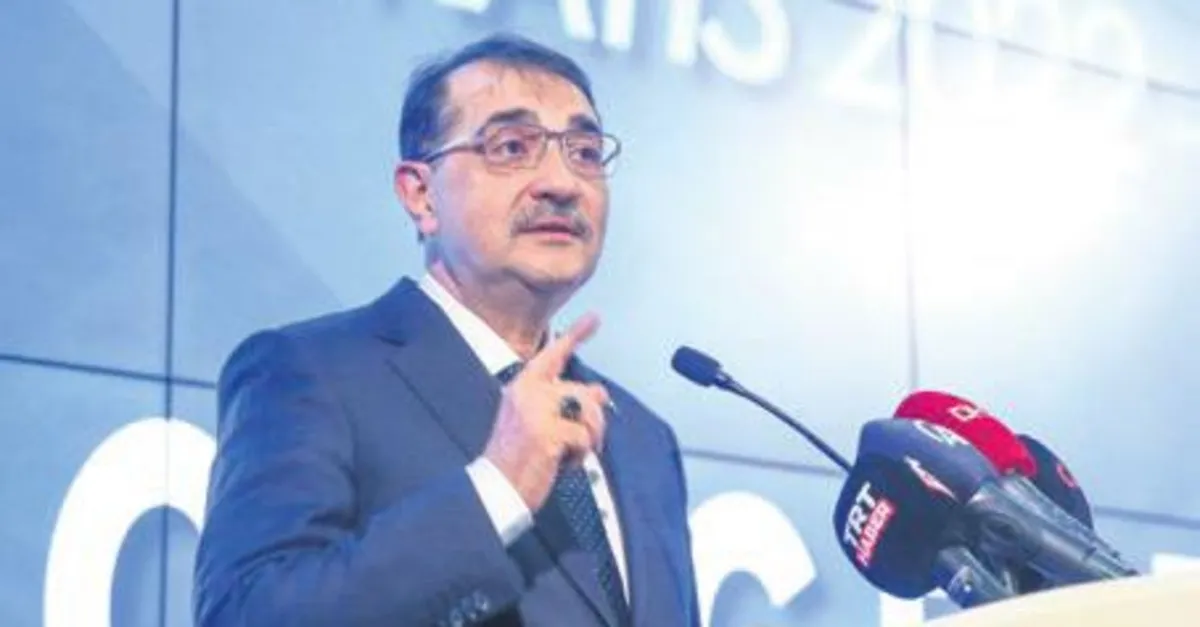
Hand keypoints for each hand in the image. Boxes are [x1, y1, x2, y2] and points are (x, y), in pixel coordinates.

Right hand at [482, 313, 610, 510]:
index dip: (576, 335)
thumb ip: (567, 404)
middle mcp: (528, 392)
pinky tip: (561, 464)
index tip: (594, 318)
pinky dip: (580, 456)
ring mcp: (537, 411)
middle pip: (583, 392)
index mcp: (523, 387)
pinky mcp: (547, 432)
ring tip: (573, 454)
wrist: (495, 489)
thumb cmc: (517, 459)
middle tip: (586, 443)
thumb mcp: (541, 424)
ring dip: (590, 437)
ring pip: (588, 411)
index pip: (552, 355)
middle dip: (594, 420)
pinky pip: (584, 437)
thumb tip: (600, 391)